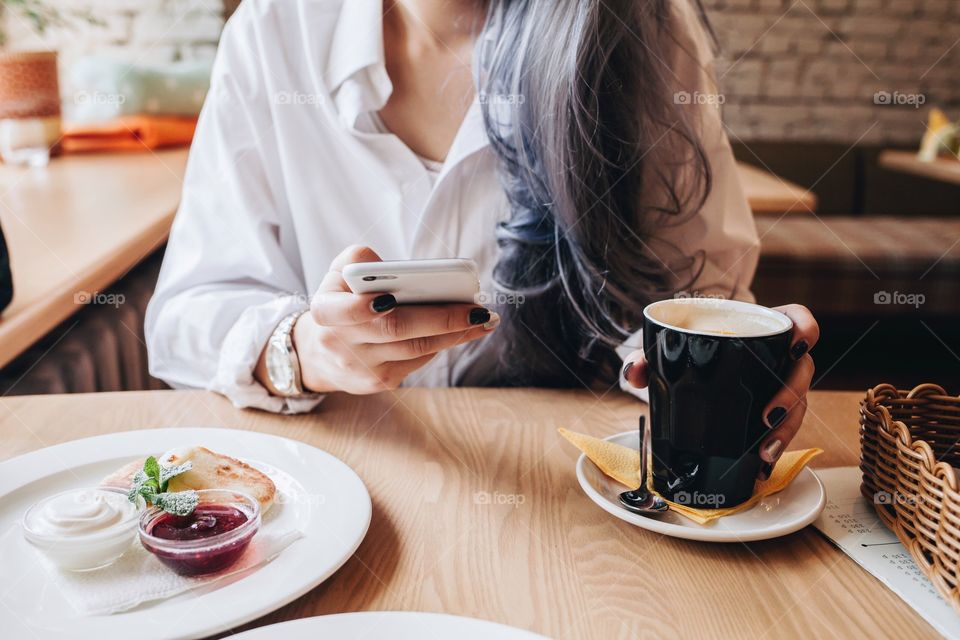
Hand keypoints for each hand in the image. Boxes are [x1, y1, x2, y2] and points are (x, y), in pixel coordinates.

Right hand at [293, 245, 498, 393]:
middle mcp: (340, 342)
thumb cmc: (341, 300)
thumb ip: (361, 262)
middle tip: (476, 309)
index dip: (365, 306)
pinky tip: (463, 332)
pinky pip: (417, 360)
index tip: (392, 297)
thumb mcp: (339, 274)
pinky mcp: (379, 381)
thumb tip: (403, 270)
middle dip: (441, 318)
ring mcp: (361, 366)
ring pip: (416, 348)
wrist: (320, 352)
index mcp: (325, 310)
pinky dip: (441, 344)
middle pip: (396, 329)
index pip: (346, 310)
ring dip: (454, 334)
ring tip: (483, 319)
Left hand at [621, 303, 818, 479]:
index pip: (795, 318)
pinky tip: (762, 466)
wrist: (684, 370)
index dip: (805, 328)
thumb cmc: (685, 350)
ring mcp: (776, 384)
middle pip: (801, 370)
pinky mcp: (770, 410)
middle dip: (791, 396)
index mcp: (756, 329)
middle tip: (768, 417)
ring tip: (765, 452)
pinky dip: (774, 447)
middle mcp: (774, 356)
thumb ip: (646, 356)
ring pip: (796, 404)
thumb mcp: (665, 348)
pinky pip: (781, 428)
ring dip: (785, 430)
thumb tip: (633, 373)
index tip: (798, 345)